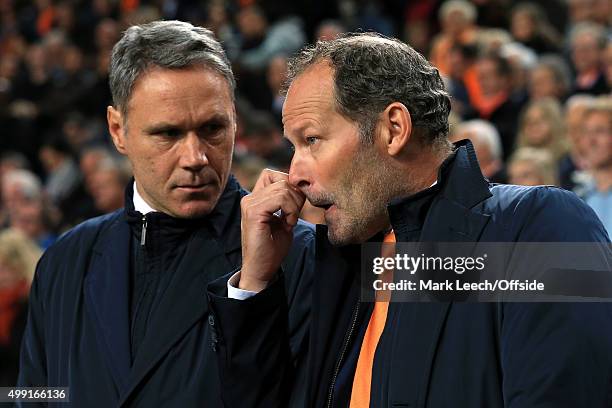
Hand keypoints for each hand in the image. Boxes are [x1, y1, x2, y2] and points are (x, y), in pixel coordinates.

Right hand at [239, 169, 305, 291]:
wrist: (260, 269)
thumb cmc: (272, 248)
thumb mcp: (283, 219)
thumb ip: (287, 202)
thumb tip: (299, 187)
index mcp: (255, 198)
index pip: (274, 174)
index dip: (290, 186)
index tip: (294, 208)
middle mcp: (249, 198)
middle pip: (282, 180)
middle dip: (296, 197)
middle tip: (294, 217)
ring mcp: (250, 204)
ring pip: (283, 188)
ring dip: (294, 206)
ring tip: (290, 222)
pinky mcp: (254, 212)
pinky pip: (280, 198)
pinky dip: (290, 210)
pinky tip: (288, 224)